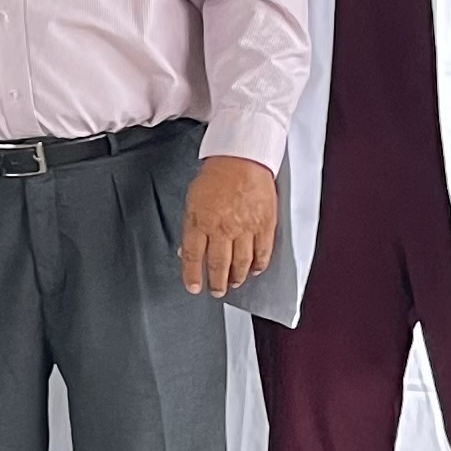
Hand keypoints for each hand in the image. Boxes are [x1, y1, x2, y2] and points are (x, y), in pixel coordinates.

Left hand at [179, 154, 278, 296]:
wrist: (241, 158)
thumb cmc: (215, 176)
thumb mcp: (192, 201)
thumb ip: (190, 228)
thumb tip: (186, 250)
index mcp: (200, 222)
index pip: (193, 257)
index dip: (192, 276)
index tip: (194, 288)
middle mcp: (222, 228)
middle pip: (219, 265)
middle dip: (216, 283)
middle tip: (217, 291)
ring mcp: (245, 228)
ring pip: (242, 263)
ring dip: (238, 277)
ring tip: (234, 283)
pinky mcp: (265, 224)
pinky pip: (263, 252)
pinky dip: (260, 265)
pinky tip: (256, 270)